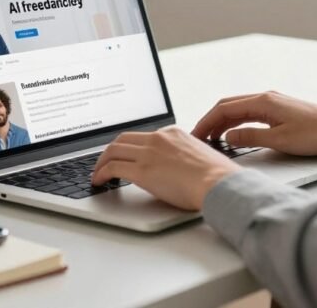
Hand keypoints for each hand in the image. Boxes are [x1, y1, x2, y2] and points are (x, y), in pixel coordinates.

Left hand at [91, 126, 240, 210]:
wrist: (219, 183)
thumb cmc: (216, 177)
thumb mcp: (199, 156)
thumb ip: (183, 157)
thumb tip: (177, 169)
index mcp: (172, 134)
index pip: (143, 136)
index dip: (129, 147)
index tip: (125, 155)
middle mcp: (158, 138)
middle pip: (123, 139)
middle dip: (110, 151)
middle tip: (104, 162)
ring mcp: (149, 153)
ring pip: (113, 150)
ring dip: (101, 162)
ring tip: (98, 173)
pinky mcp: (142, 170)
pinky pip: (113, 167)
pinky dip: (101, 173)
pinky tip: (100, 181)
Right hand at [191, 91, 316, 155]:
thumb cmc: (316, 134)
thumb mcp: (279, 140)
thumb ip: (250, 137)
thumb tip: (228, 137)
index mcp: (263, 102)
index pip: (224, 109)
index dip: (207, 122)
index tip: (196, 135)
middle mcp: (265, 97)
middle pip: (228, 105)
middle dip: (210, 120)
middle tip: (198, 137)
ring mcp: (272, 102)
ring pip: (238, 109)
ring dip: (223, 122)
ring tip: (212, 138)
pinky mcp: (279, 109)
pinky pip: (250, 113)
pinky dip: (236, 122)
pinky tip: (234, 134)